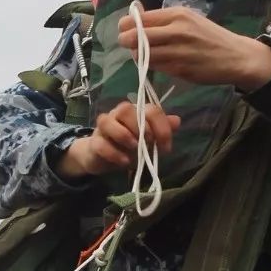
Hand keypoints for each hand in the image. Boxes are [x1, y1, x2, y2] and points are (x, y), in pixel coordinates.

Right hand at [52, 100, 181, 178]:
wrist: (103, 158)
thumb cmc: (129, 146)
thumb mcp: (149, 141)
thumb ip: (162, 130)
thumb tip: (177, 121)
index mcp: (135, 112)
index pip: (150, 109)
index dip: (160, 127)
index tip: (165, 147)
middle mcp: (118, 115)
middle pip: (125, 109)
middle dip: (140, 127)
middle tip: (148, 144)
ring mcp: (104, 128)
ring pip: (107, 120)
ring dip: (123, 135)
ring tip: (134, 149)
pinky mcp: (94, 143)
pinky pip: (100, 143)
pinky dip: (113, 153)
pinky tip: (124, 162)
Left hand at [118, 8, 270, 90]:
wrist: (236, 56)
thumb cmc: (209, 36)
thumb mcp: (189, 19)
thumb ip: (163, 20)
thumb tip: (134, 19)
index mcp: (177, 14)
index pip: (139, 19)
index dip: (126, 26)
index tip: (125, 30)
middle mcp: (177, 30)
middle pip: (136, 36)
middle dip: (126, 41)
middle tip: (127, 44)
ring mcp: (178, 51)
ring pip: (143, 54)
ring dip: (138, 56)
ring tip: (144, 54)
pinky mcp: (181, 69)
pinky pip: (156, 67)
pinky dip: (152, 65)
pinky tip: (158, 63)